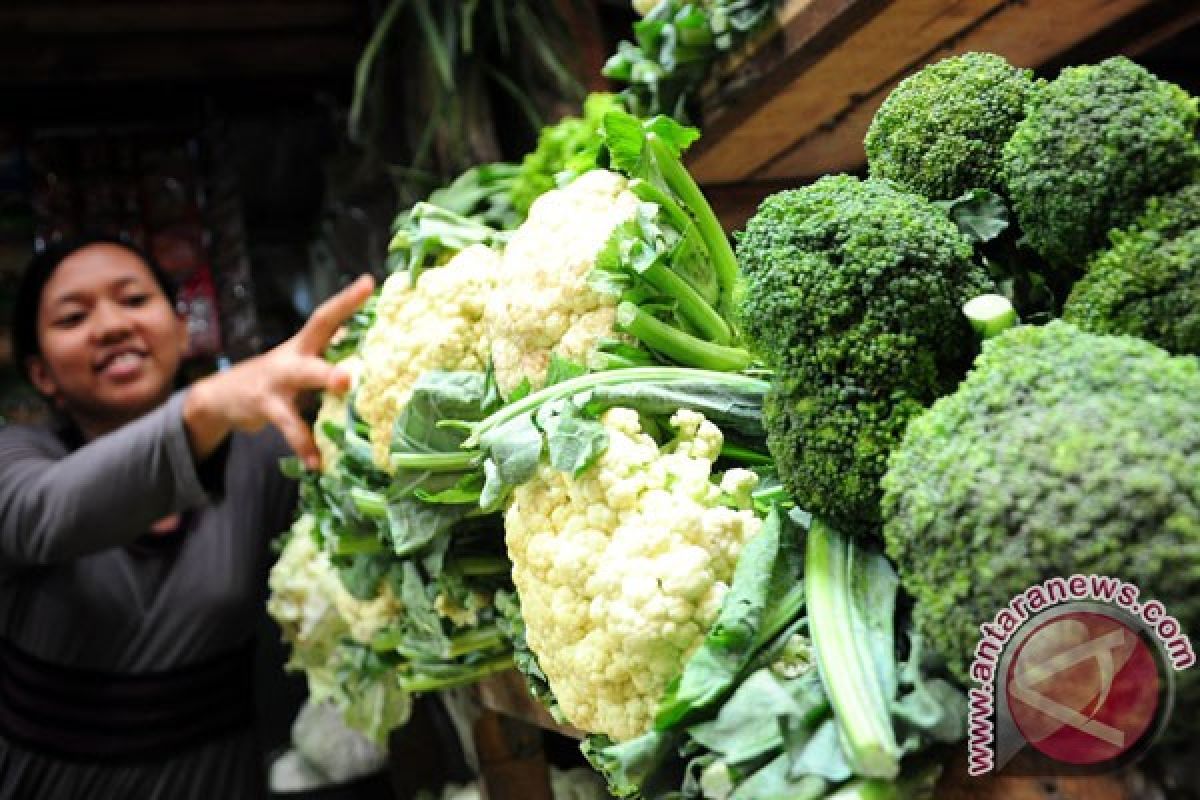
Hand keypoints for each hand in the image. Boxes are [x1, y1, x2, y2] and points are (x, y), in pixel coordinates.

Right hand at [184, 274, 374, 468]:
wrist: (223, 395)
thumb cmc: (279, 379)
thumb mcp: (302, 363)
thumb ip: (331, 360)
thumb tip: (377, 358)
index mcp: (306, 343)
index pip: (328, 315)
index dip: (348, 299)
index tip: (370, 282)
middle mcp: (294, 354)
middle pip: (316, 334)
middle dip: (346, 316)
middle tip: (369, 330)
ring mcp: (277, 379)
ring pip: (302, 379)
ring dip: (323, 381)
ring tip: (345, 385)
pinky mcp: (265, 405)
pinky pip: (290, 426)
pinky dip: (305, 445)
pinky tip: (318, 462)